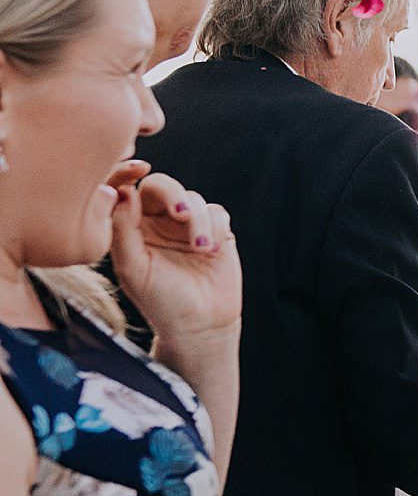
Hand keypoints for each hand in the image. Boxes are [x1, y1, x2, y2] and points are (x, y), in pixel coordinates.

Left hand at [106, 163, 238, 348]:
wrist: (200, 325)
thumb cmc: (160, 301)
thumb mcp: (132, 268)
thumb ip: (122, 229)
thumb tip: (123, 191)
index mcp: (130, 228)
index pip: (126, 190)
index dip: (129, 173)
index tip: (139, 169)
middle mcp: (157, 223)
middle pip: (163, 186)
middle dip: (174, 196)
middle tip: (181, 214)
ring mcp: (188, 227)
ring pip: (194, 199)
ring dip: (199, 221)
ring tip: (201, 249)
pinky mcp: (217, 232)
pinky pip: (217, 213)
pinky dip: (216, 228)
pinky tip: (211, 251)